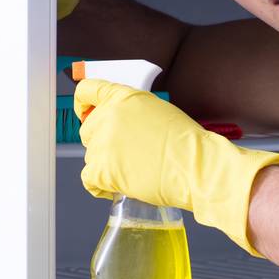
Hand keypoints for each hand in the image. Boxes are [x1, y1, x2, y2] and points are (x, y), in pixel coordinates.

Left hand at [75, 79, 278, 255]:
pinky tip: (113, 187)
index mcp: (123, 97)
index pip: (86, 91)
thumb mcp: (158, 111)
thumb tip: (123, 126)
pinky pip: (88, 180)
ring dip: (105, 165)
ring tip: (130, 171)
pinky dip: (99, 186)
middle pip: (87, 130)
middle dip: (101, 142)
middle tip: (121, 154)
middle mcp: (109, 116)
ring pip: (90, 156)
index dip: (82, 104)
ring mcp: (103, 143)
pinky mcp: (103, 169)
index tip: (84, 112)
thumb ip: (133, 112)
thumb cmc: (187, 144)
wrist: (195, 167)